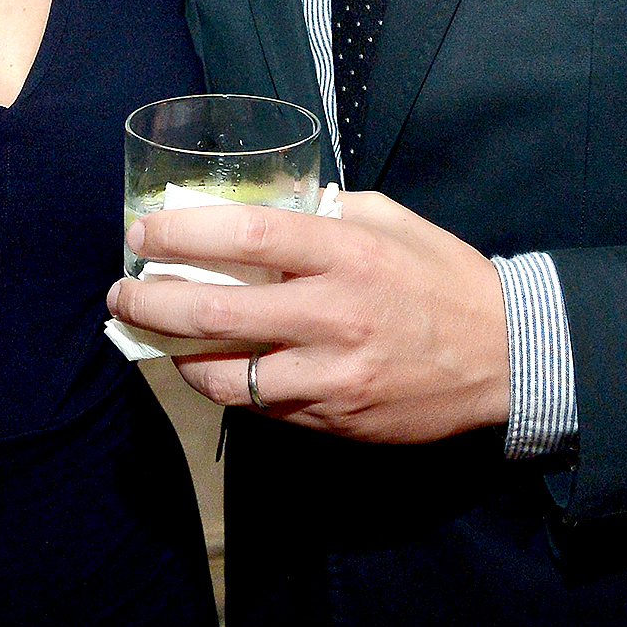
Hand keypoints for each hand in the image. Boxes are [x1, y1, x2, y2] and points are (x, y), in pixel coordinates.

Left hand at [106, 190, 510, 443]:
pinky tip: (209, 368)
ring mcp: (334, 373)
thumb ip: (326, 211)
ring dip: (177, 356)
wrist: (505, 354)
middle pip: (220, 313)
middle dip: (154, 303)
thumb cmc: (440, 274)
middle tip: (121, 293)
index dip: (183, 235)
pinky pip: (263, 405)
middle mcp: (334, 312)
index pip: (247, 238)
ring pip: (229, 375)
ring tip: (153, 336)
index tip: (143, 234)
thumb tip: (262, 209)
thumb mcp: (388, 218)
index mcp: (346, 251)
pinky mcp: (336, 418)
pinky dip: (227, 386)